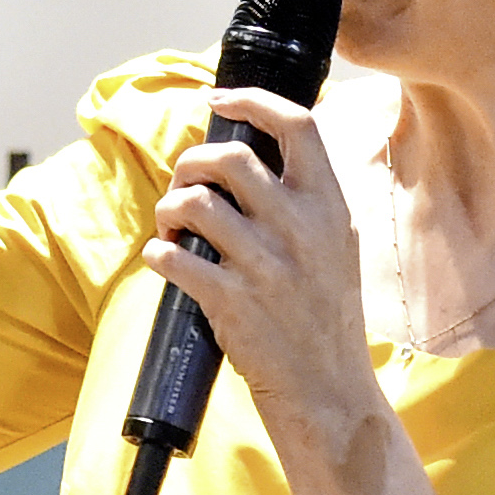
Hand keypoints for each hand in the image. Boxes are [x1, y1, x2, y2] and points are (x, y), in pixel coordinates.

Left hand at [136, 88, 378, 438]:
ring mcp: (267, 265)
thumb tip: (247, 158)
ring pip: (193, 202)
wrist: (331, 393)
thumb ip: (303, 202)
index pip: (297, 125)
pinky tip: (164, 261)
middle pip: (229, 156)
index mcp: (331, 206)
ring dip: (168, 209)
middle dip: (190, 163)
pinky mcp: (233, 302)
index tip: (217, 101)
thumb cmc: (325, 319)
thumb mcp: (336, 247)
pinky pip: (173, 257)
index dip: (251, 100)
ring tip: (171, 229)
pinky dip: (157, 254)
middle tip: (184, 186)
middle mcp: (302, 228)